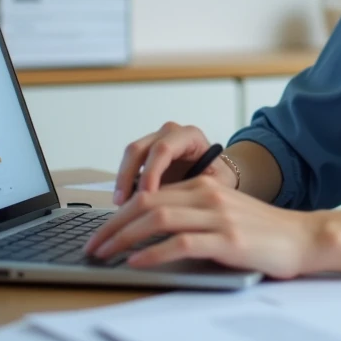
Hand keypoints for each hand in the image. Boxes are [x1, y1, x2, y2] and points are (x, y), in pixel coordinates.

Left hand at [83, 175, 321, 278]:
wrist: (304, 238)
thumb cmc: (264, 233)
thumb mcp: (225, 214)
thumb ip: (194, 215)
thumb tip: (150, 230)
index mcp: (204, 186)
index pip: (150, 194)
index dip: (119, 214)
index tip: (100, 233)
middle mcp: (208, 195)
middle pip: (146, 203)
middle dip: (112, 226)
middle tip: (93, 246)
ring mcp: (218, 216)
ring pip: (158, 218)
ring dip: (125, 238)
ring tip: (106, 254)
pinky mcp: (227, 239)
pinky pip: (180, 242)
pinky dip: (153, 252)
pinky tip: (138, 261)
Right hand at [113, 122, 235, 204]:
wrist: (219, 177)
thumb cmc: (219, 180)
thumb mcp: (213, 185)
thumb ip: (191, 191)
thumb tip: (165, 207)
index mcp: (190, 136)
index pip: (164, 149)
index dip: (151, 172)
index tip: (146, 196)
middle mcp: (170, 133)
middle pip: (140, 149)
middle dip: (129, 176)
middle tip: (125, 203)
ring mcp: (156, 140)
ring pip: (131, 155)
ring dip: (123, 180)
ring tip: (121, 205)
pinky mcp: (147, 153)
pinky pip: (130, 164)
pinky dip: (125, 183)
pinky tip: (124, 203)